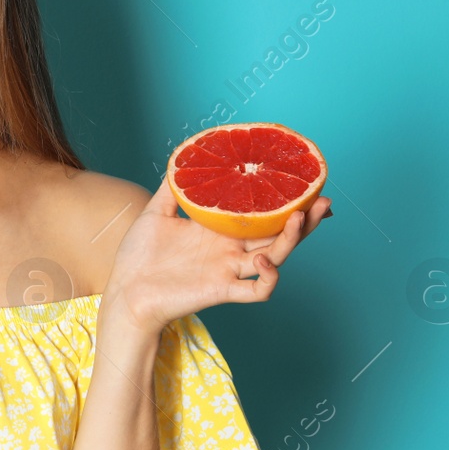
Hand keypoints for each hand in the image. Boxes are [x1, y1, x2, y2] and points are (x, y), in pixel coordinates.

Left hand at [103, 171, 330, 334]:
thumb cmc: (140, 256)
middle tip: (322, 200)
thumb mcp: (156, 213)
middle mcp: (231, 250)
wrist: (126, 290)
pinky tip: (262, 260)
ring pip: (276, 257)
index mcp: (221, 231)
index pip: (263, 216)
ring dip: (291, 240)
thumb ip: (172, 188)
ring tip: (297, 219)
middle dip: (304, 219)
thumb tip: (181, 158)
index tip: (303, 183)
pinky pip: (258, 291)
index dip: (284, 203)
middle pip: (279, 235)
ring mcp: (229, 271)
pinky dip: (269, 278)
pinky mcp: (222, 291)